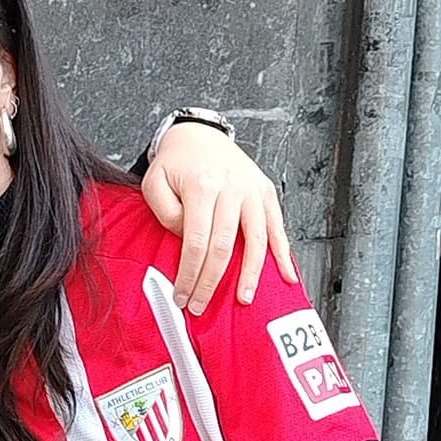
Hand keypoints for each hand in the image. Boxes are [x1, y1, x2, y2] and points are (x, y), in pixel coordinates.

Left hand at [143, 122, 293, 313]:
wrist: (198, 135)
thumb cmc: (175, 163)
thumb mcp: (154, 183)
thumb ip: (166, 214)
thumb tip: (187, 242)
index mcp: (202, 186)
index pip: (197, 242)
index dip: (190, 273)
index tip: (182, 295)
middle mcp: (232, 188)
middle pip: (225, 246)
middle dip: (212, 281)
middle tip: (201, 305)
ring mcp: (252, 190)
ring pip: (256, 240)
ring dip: (250, 274)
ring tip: (244, 298)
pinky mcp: (265, 192)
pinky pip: (277, 227)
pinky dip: (282, 253)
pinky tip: (286, 275)